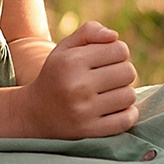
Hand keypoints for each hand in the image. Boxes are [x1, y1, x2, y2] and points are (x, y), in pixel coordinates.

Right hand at [20, 21, 138, 137]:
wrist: (34, 115)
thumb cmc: (56, 76)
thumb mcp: (64, 49)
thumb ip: (88, 32)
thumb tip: (114, 36)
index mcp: (71, 61)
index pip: (120, 49)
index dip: (116, 53)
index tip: (105, 61)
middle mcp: (77, 85)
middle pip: (128, 72)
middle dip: (121, 73)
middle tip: (107, 79)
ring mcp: (84, 111)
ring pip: (129, 95)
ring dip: (123, 94)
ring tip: (107, 95)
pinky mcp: (90, 131)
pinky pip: (127, 119)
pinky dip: (127, 114)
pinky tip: (114, 109)